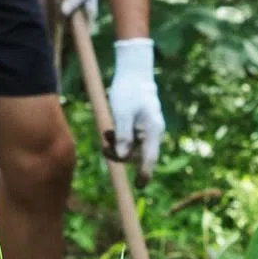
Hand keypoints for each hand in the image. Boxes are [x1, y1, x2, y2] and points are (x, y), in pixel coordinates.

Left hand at [108, 38, 164, 181]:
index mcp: (152, 130)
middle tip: (104, 149)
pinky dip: (119, 140)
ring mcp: (147, 131)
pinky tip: (109, 132)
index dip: (145, 173)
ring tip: (105, 134)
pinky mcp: (140, 128)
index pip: (150, 157)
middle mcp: (153, 133)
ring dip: (118, 147)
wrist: (133, 72)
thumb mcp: (122, 113)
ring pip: (132, 149)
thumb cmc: (128, 90)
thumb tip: (123, 158)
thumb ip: (123, 136)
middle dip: (121, 156)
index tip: (140, 186)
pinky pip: (130, 141)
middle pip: (139, 156)